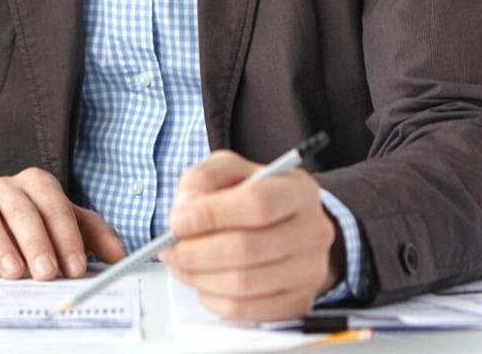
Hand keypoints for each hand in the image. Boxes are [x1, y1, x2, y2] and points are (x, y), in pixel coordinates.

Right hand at [0, 167, 124, 280]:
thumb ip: (93, 235)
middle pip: (22, 210)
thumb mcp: (66, 224)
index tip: (75, 267)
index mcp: (37, 183)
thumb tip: (120, 256)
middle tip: (47, 272)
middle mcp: (7, 188)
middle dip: (36, 243)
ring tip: (14, 272)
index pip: (54, 205)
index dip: (66, 237)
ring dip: (1, 246)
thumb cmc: (36, 225)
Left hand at [160, 150, 339, 321]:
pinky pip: (246, 310)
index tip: (177, 221)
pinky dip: (214, 299)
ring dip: (198, 277)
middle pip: (247, 249)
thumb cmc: (255, 196)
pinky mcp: (297, 302)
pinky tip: (203, 282)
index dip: (211, 215)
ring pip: (243, 284)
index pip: (257, 204)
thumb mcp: (229, 170)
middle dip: (195, 252)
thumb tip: (184, 211)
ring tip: (180, 264)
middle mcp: (312, 232)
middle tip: (169, 249)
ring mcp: (309, 271)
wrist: (292, 227)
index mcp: (297, 191)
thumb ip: (203, 179)